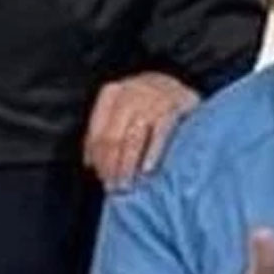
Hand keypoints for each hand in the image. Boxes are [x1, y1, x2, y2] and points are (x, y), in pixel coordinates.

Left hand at [85, 72, 199, 190]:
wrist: (183, 87)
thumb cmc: (149, 104)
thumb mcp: (124, 111)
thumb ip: (106, 132)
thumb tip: (90, 162)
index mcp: (113, 93)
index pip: (98, 129)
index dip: (98, 156)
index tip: (101, 176)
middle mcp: (131, 91)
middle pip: (114, 135)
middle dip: (111, 164)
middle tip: (113, 186)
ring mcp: (154, 97)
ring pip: (133, 136)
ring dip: (128, 164)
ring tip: (127, 185)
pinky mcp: (177, 104)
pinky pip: (160, 132)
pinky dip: (152, 152)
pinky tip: (147, 170)